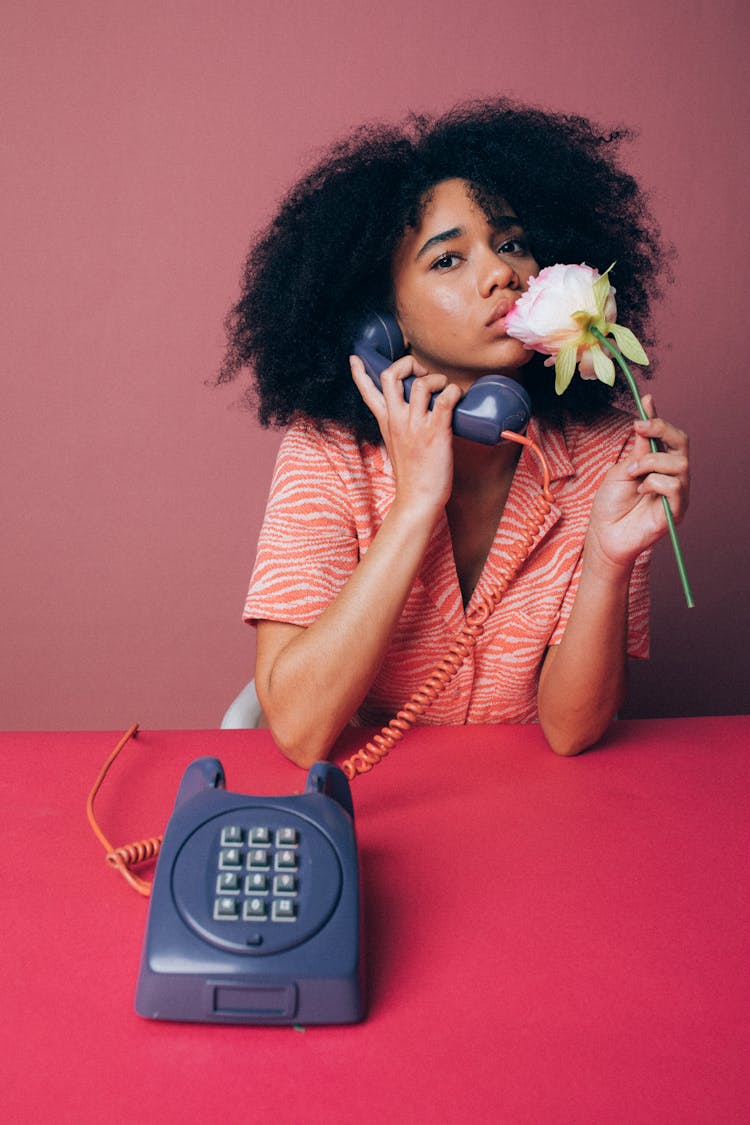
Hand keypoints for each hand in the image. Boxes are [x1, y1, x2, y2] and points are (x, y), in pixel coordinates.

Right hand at [350, 353, 462, 517]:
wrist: (417, 499)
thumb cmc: (413, 475)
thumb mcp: (397, 446)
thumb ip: (401, 427)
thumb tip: (418, 414)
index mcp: (386, 422)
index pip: (367, 392)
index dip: (360, 372)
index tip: (356, 358)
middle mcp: (397, 420)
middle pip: (390, 376)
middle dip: (407, 364)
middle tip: (423, 374)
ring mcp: (415, 425)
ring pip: (420, 384)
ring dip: (437, 378)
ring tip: (445, 389)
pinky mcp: (435, 432)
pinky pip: (444, 400)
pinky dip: (453, 391)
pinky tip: (457, 397)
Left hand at [587, 395, 689, 572]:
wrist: (603, 534)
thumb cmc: (610, 504)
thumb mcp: (622, 467)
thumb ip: (639, 445)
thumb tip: (648, 408)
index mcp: (659, 463)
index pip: (670, 436)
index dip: (660, 420)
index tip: (643, 409)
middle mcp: (672, 475)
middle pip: (683, 443)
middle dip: (661, 431)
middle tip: (638, 431)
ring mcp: (677, 492)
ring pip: (679, 464)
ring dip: (651, 463)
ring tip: (632, 475)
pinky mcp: (677, 510)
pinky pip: (676, 486)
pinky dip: (655, 484)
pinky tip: (641, 492)